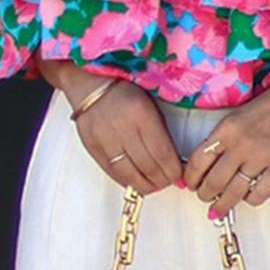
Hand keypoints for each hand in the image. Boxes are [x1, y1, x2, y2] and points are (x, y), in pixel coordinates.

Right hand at [68, 78, 183, 195]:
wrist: (91, 84)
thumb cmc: (125, 92)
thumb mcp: (151, 105)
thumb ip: (163, 134)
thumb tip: (175, 163)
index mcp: (142, 114)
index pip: (162, 153)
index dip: (173, 170)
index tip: (179, 175)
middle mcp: (122, 128)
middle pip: (147, 167)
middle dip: (162, 180)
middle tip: (168, 181)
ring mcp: (104, 139)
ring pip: (129, 174)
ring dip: (145, 185)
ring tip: (153, 185)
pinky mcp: (92, 147)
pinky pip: (112, 172)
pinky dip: (126, 181)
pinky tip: (135, 182)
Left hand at [180, 81, 269, 218]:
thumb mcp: (242, 111)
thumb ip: (226, 135)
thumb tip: (211, 161)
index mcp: (228, 127)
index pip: (198, 160)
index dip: (190, 178)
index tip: (190, 184)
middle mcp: (243, 143)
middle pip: (213, 181)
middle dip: (204, 194)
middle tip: (204, 197)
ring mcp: (264, 156)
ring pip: (234, 192)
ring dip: (223, 204)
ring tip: (219, 207)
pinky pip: (259, 194)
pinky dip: (250, 200)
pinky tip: (248, 196)